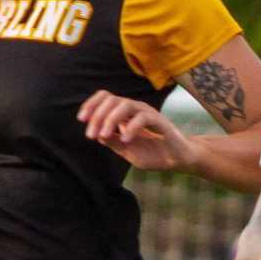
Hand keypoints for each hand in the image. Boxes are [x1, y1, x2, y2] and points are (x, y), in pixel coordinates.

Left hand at [80, 93, 198, 172]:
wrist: (178, 160)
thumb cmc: (154, 154)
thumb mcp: (127, 151)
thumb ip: (113, 142)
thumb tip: (97, 134)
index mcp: (125, 114)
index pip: (105, 99)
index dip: (91, 105)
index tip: (82, 120)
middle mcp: (135, 109)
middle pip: (111, 100)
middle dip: (97, 115)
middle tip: (91, 134)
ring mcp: (147, 113)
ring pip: (125, 104)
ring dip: (110, 119)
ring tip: (103, 135)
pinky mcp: (160, 120)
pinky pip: (142, 117)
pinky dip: (131, 128)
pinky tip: (126, 140)